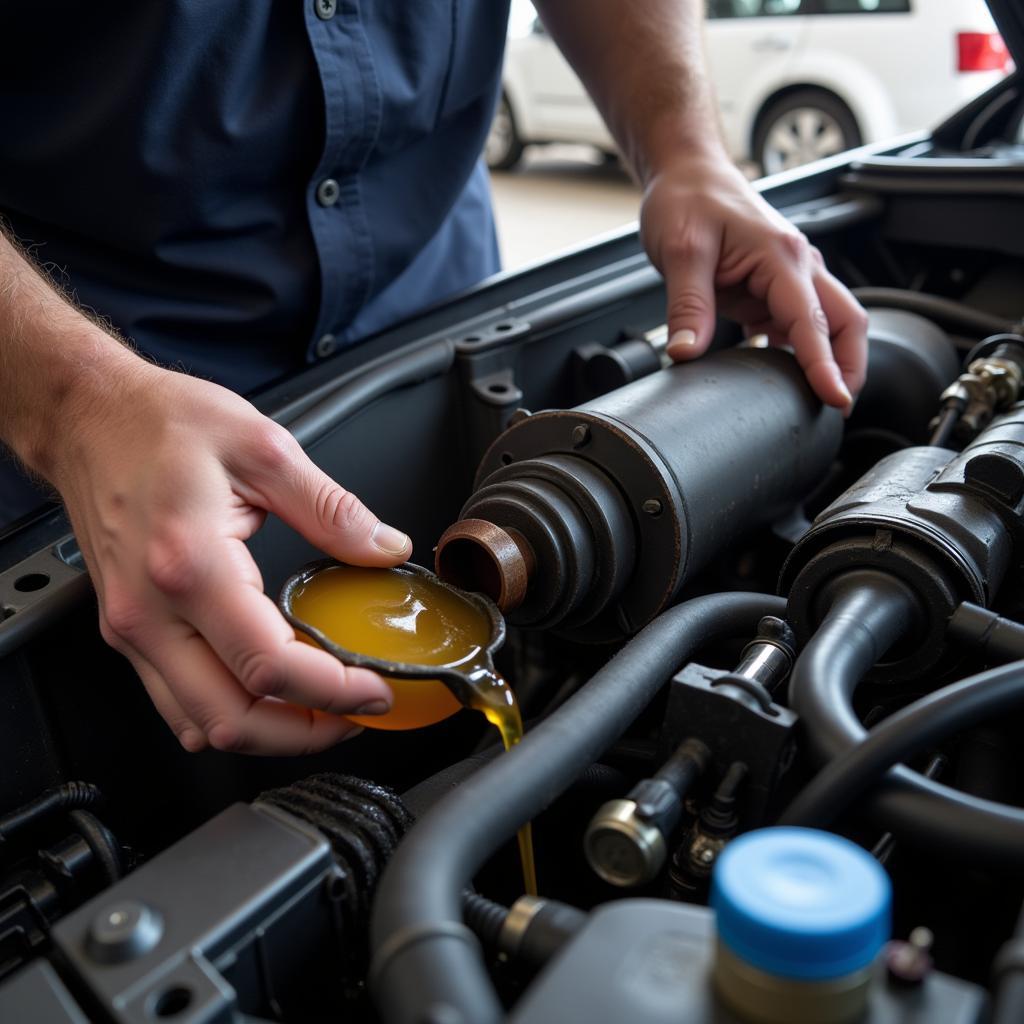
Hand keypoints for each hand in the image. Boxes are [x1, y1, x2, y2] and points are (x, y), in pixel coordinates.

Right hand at [50, 361, 410, 754]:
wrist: (89, 418)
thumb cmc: (159, 424)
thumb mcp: (263, 447)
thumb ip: (331, 508)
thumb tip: (383, 547)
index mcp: (191, 565)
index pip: (269, 666)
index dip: (334, 692)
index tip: (376, 689)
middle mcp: (152, 611)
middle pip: (232, 720)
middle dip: (306, 733)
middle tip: (357, 712)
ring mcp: (133, 628)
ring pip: (201, 723)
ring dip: (269, 732)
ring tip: (322, 708)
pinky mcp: (129, 629)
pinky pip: (177, 700)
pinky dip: (228, 714)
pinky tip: (268, 694)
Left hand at [640, 153, 867, 411]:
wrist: (686, 174)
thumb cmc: (687, 200)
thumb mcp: (680, 252)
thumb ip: (687, 306)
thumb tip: (686, 353)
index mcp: (781, 255)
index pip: (812, 321)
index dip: (825, 365)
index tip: (836, 399)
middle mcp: (798, 264)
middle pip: (846, 321)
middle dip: (849, 366)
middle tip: (838, 408)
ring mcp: (791, 276)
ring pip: (831, 322)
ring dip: (831, 359)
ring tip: (817, 400)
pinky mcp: (775, 286)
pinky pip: (800, 324)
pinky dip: (802, 351)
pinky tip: (784, 375)